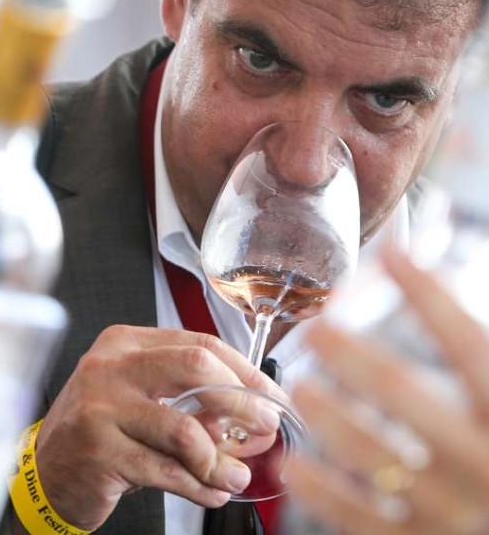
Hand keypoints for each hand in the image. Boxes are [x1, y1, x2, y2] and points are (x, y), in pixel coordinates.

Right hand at [31, 326, 284, 530]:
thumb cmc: (98, 433)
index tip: (271, 398)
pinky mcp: (100, 450)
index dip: (245, 372)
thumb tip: (253, 421)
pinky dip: (199, 486)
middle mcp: (110, 367)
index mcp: (125, 343)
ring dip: (220, 461)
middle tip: (264, 427)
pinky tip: (209, 492)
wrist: (45, 472)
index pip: (199, 343)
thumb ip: (191, 403)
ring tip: (234, 477)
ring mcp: (101, 407)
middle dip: (242, 401)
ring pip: (185, 429)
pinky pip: (167, 470)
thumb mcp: (141, 403)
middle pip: (196, 367)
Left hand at [288, 250, 488, 533]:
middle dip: (350, 352)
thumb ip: (474, 356)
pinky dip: (320, 489)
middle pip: (402, 391)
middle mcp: (481, 462)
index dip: (429, 294)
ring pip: (370, 453)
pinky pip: (358, 517)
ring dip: (324, 414)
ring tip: (299, 388)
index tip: (391, 254)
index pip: (468, 344)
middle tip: (315, 328)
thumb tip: (426, 271)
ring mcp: (450, 509)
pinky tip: (293, 464)